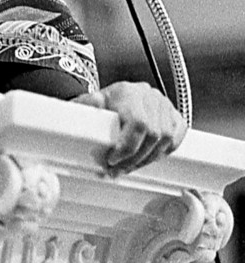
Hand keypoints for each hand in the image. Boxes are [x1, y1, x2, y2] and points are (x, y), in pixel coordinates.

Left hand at [74, 80, 188, 173]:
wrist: (113, 99)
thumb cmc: (101, 105)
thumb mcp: (86, 104)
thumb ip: (86, 104)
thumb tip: (95, 102)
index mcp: (128, 92)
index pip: (139, 123)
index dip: (128, 147)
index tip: (113, 160)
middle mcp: (149, 96)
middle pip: (153, 134)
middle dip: (135, 158)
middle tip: (118, 170)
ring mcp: (164, 105)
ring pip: (166, 139)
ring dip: (148, 158)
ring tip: (131, 166)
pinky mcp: (174, 114)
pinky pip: (177, 136)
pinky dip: (165, 151)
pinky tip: (149, 157)